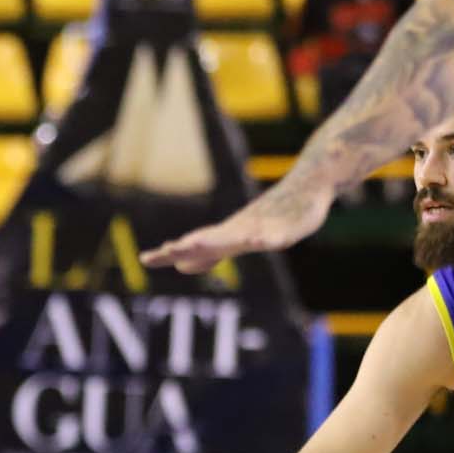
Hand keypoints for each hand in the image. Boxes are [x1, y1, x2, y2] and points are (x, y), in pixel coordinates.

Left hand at [142, 180, 329, 275]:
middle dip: (189, 246)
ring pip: (239, 235)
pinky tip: (259, 239)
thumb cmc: (271, 215)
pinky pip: (277, 234)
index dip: (171, 253)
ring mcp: (264, 226)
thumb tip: (181, 266)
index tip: (145, 259)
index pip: (193, 246)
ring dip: (222, 239)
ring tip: (200, 243)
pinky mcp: (288, 227)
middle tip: (167, 250)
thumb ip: (209, 254)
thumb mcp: (236, 239)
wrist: (308, 186)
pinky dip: (267, 237)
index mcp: (227, 236)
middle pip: (211, 240)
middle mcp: (240, 229)